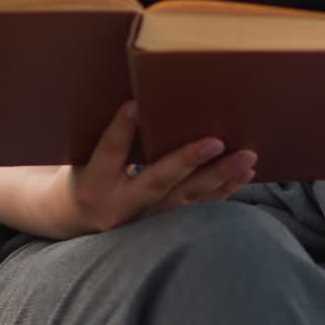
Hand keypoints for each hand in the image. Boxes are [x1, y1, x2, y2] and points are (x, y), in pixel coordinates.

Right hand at [56, 101, 257, 234]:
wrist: (79, 223)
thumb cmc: (86, 175)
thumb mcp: (85, 156)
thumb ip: (111, 135)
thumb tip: (140, 97)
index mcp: (94, 185)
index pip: (110, 152)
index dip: (121, 130)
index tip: (134, 105)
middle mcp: (121, 207)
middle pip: (158, 181)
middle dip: (187, 161)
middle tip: (215, 141)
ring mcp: (145, 221)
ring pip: (187, 198)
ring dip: (219, 176)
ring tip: (246, 157)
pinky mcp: (165, 227)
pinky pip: (200, 208)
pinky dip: (224, 191)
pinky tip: (244, 174)